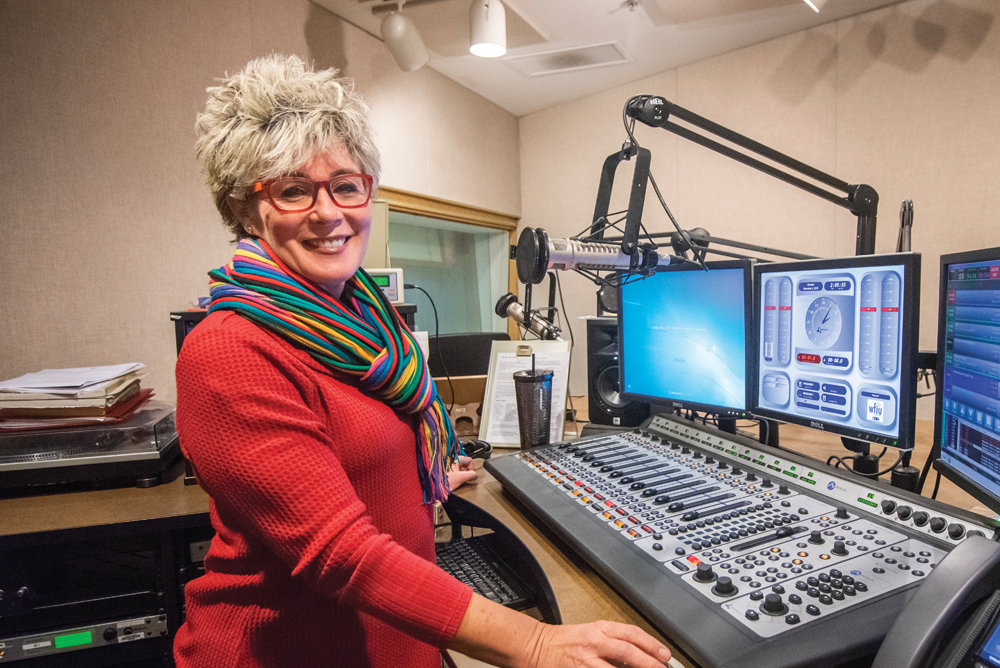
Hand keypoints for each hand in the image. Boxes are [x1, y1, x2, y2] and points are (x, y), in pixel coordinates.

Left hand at [447, 455, 476, 489]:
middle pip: (465, 465)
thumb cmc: (445, 481)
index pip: (469, 460)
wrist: (435, 488)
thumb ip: (471, 475)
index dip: (472, 467)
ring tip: (460, 481)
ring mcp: (450, 467)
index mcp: (456, 459)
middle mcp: (453, 461)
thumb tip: (476, 475)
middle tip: (465, 479)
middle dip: (467, 472)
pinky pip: (457, 473)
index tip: (470, 474)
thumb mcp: (461, 478)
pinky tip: (456, 482)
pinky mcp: (448, 472)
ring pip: (461, 469)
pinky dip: (459, 477)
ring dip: (463, 475)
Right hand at [528, 620, 670, 667]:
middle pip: (626, 651)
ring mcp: (586, 662)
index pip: (630, 633)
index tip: (665, 654)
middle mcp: (594, 643)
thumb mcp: (591, 633)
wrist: (536, 647)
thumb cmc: (564, 641)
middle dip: (648, 662)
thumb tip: (642, 655)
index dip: (651, 644)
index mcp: (599, 629)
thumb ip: (614, 642)